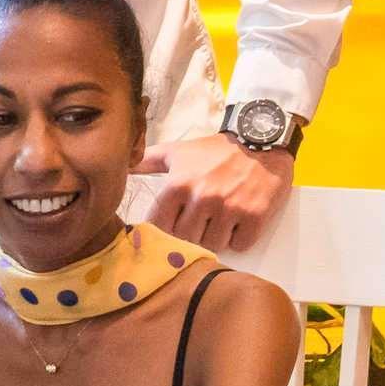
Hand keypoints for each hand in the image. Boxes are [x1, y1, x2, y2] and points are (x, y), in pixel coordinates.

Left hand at [137, 135, 293, 252]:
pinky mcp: (255, 217)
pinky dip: (239, 238)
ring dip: (215, 236)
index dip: (166, 226)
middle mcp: (203, 198)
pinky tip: (239, 222)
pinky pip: (239, 245)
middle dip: (192, 231)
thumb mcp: (179, 151)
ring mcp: (230, 210)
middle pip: (186, 238)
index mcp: (179, 185)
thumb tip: (124, 167)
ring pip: (213, 245)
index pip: (160, 225)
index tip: (174, 222)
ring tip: (221, 218)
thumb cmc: (216, 150)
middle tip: (202, 218)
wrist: (261, 140)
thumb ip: (148, 161)